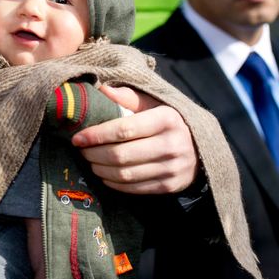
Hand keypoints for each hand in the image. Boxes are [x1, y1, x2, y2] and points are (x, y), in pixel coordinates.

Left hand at [70, 85, 197, 194]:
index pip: (123, 129)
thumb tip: (102, 90)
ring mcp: (172, 168)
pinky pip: (134, 188)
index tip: (78, 137)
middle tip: (81, 149)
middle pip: (120, 155)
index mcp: (166, 119)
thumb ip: (128, 97)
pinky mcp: (170, 186)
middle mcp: (171, 145)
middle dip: (94, 153)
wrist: (200, 147)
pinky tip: (104, 173)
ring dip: (100, 169)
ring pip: (125, 174)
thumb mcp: (153, 103)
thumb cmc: (167, 120)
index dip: (96, 135)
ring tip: (90, 160)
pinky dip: (113, 182)